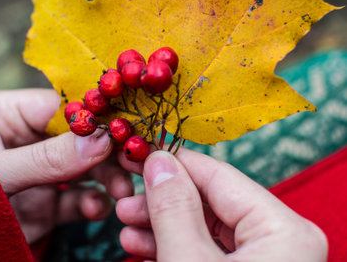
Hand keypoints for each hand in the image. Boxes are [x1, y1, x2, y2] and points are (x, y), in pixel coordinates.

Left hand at [0, 89, 133, 243]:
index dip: (95, 115)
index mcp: (10, 114)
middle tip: (135, 161)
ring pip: (86, 167)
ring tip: (122, 190)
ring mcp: (41, 171)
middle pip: (81, 137)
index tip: (126, 125)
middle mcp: (30, 139)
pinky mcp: (48, 200)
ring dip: (108, 177)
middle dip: (108, 150)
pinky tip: (97, 208)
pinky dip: (92, 202)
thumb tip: (102, 139)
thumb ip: (46, 157)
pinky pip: (78, 197)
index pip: (62, 106)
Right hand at [116, 149, 326, 260]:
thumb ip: (174, 208)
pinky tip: (141, 243)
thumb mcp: (188, 260)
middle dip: (161, 202)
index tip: (137, 156)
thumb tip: (158, 160)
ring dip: (161, 225)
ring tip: (125, 224)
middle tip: (124, 199)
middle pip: (209, 202)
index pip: (219, 177)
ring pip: (204, 228)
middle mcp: (281, 240)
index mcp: (283, 230)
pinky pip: (207, 250)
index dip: (173, 165)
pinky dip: (173, 246)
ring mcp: (266, 259)